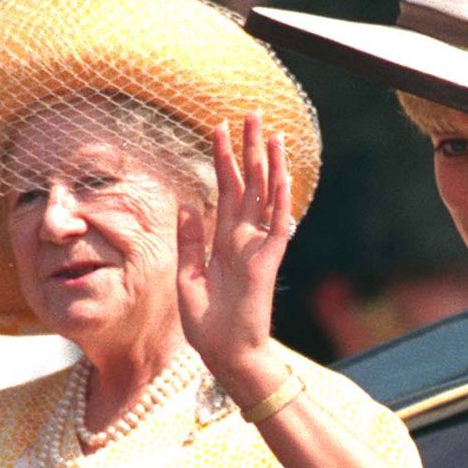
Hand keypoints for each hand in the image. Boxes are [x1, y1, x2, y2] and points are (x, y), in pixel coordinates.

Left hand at [176, 111, 293, 400]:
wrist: (226, 354)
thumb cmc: (207, 325)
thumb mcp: (187, 277)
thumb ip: (189, 241)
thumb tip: (187, 204)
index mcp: (222, 242)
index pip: (224, 191)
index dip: (221, 160)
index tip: (218, 128)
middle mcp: (243, 239)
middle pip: (247, 183)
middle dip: (247, 148)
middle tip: (250, 113)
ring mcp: (257, 247)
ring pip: (265, 194)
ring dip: (267, 161)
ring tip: (269, 129)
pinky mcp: (266, 260)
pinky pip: (276, 221)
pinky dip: (279, 195)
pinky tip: (280, 169)